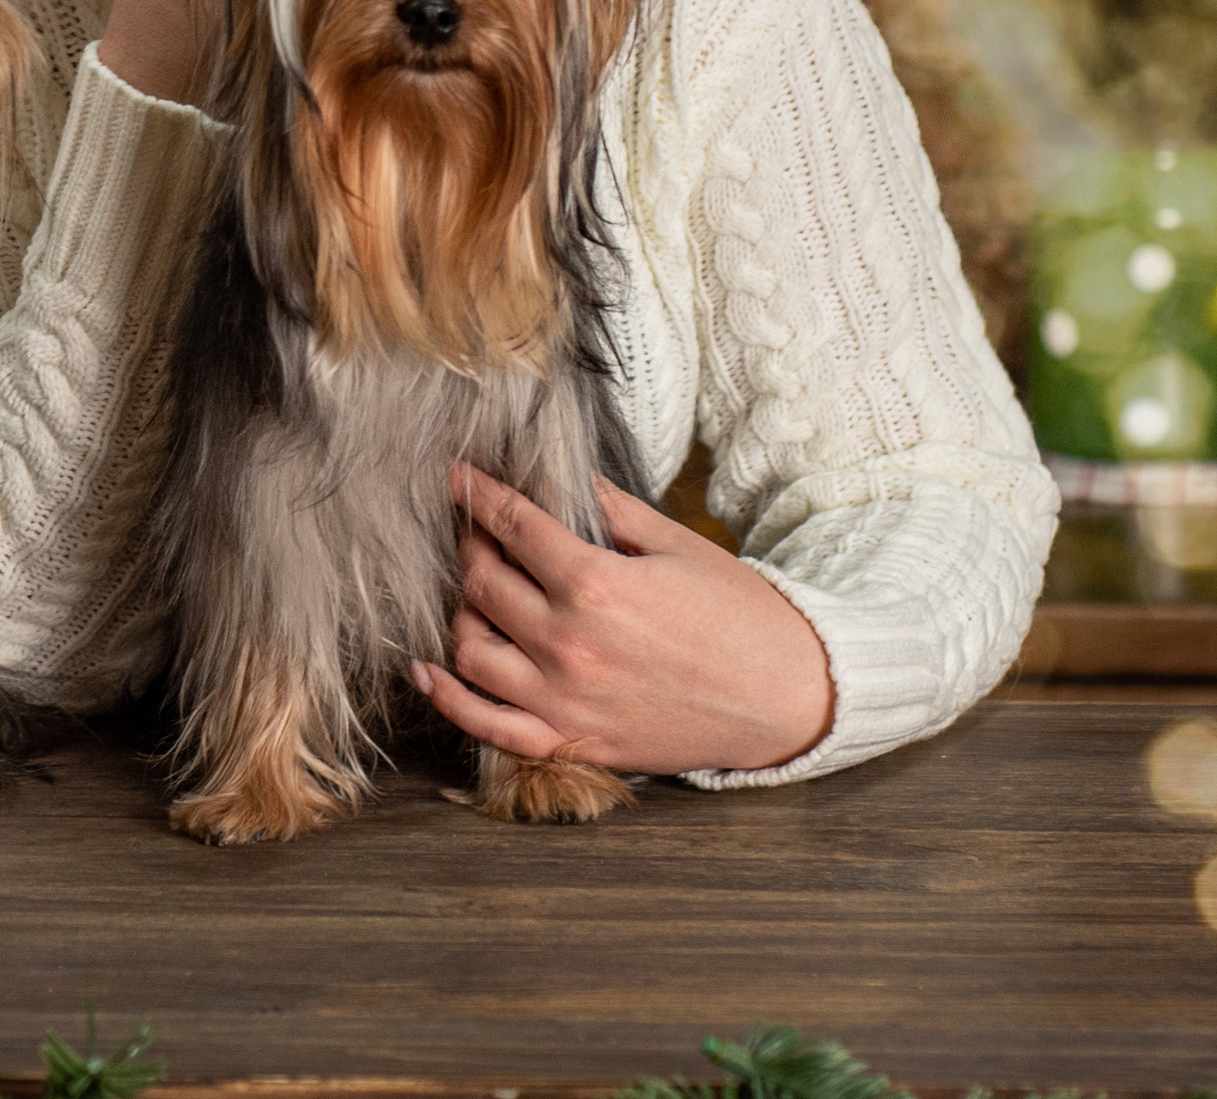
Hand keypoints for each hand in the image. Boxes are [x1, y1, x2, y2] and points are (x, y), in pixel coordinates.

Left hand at [412, 465, 834, 776]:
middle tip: (473, 529)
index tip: (457, 478)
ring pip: (470, 648)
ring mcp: (564, 697)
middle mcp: (568, 642)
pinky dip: (449, 697)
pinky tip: (428, 669)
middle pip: (482, 582)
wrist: (788, 697)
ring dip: (461, 611)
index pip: (513, 527)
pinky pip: (487, 724)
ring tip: (476, 591)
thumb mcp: (676, 546)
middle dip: (469, 545)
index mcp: (596, 583)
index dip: (478, 496)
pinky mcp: (572, 740)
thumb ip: (610, 511)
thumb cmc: (740, 615)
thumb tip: (563, 477)